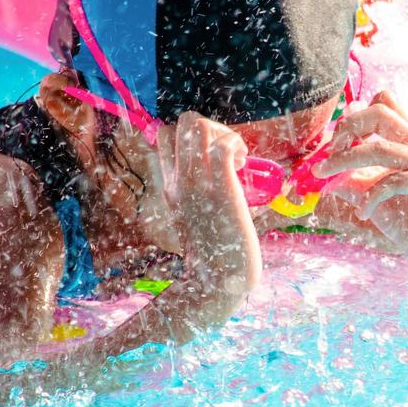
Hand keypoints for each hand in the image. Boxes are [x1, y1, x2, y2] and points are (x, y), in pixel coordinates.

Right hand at [158, 112, 262, 310]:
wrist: (217, 283)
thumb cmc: (213, 253)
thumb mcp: (192, 217)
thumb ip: (196, 194)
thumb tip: (218, 175)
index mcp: (171, 187)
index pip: (166, 137)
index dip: (191, 135)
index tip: (211, 156)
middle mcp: (179, 182)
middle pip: (182, 123)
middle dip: (210, 126)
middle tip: (227, 152)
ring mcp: (198, 185)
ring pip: (198, 126)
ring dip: (223, 133)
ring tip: (235, 158)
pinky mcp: (222, 191)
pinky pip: (223, 146)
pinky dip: (235, 146)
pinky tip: (241, 165)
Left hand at [312, 91, 407, 262]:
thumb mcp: (371, 195)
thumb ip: (351, 179)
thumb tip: (321, 172)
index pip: (384, 101)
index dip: (354, 114)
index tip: (336, 142)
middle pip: (380, 112)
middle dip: (346, 129)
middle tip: (328, 156)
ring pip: (380, 147)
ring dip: (345, 161)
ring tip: (326, 177)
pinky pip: (392, 181)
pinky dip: (370, 197)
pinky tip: (364, 212)